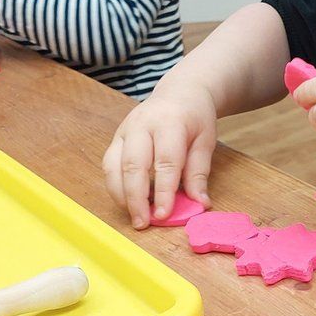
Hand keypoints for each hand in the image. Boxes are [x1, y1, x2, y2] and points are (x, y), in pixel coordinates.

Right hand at [102, 84, 217, 228]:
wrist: (180, 92)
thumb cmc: (195, 118)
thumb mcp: (206, 141)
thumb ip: (199, 173)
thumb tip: (199, 204)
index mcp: (169, 122)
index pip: (165, 162)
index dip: (163, 191)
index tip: (163, 215)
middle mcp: (141, 124)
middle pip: (132, 164)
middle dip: (135, 198)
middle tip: (143, 223)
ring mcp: (124, 130)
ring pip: (113, 166)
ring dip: (121, 195)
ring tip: (135, 216)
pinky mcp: (116, 138)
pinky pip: (109, 165)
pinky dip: (116, 186)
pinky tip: (129, 201)